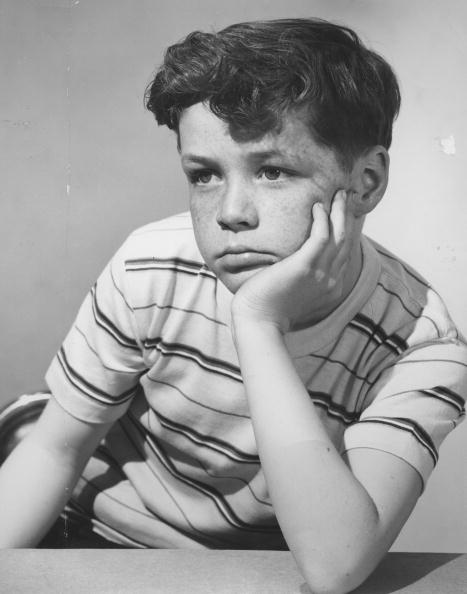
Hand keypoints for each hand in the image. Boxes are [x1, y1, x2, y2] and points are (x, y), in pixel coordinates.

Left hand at [231, 189, 357, 332]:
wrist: (259, 322)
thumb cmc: (268, 308)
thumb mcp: (293, 292)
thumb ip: (301, 278)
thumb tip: (293, 263)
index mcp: (330, 287)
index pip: (343, 254)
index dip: (344, 231)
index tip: (340, 213)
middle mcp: (331, 280)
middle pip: (346, 241)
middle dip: (347, 216)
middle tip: (344, 196)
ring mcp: (321, 274)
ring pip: (338, 235)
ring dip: (339, 211)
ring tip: (337, 194)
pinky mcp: (304, 267)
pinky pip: (321, 237)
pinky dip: (322, 220)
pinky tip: (317, 206)